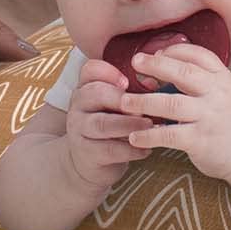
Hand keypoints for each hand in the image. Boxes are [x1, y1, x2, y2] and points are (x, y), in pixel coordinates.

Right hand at [61, 58, 155, 190]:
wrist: (90, 159)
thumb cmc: (109, 124)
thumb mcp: (116, 105)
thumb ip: (133, 91)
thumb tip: (152, 83)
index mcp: (86, 86)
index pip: (90, 70)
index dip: (109, 72)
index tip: (128, 81)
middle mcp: (78, 105)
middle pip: (96, 94)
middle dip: (124, 99)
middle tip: (146, 105)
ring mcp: (79, 129)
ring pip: (102, 123)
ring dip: (128, 124)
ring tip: (149, 126)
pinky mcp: (86, 153)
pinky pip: (109, 149)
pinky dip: (130, 149)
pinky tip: (146, 148)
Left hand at [120, 42, 230, 182]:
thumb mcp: (224, 89)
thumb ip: (200, 76)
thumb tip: (161, 62)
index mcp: (222, 77)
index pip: (197, 55)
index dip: (173, 51)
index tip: (154, 54)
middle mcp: (216, 94)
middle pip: (182, 73)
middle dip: (155, 66)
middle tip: (134, 63)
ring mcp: (208, 117)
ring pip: (171, 104)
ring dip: (143, 102)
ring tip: (124, 102)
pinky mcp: (200, 141)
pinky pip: (169, 135)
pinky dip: (149, 135)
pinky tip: (134, 136)